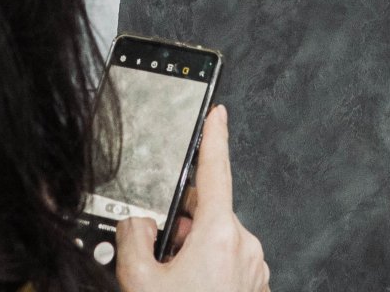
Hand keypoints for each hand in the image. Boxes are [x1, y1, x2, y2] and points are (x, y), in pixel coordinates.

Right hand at [115, 105, 268, 291]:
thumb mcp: (139, 279)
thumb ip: (133, 235)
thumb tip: (138, 223)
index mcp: (220, 235)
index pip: (216, 170)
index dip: (214, 136)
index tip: (217, 114)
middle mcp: (245, 247)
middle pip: (209, 212)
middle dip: (185, 222)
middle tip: (162, 251)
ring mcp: (254, 269)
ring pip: (218, 240)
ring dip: (196, 248)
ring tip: (174, 277)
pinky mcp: (256, 287)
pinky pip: (230, 263)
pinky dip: (210, 268)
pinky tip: (191, 285)